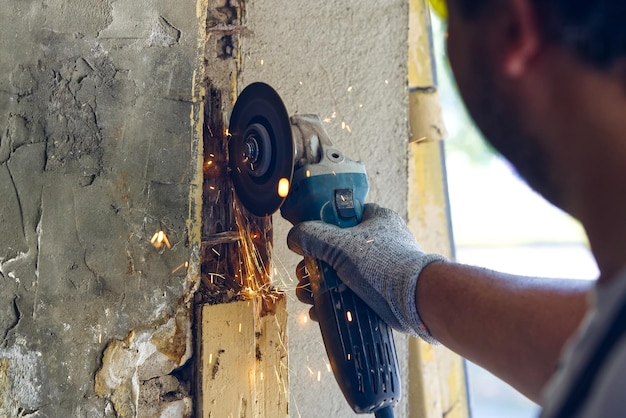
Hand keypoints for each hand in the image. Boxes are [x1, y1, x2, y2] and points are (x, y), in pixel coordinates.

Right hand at [287, 203, 445, 342]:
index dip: (321, 225)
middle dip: (313, 265)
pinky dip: (332, 302)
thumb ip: (314, 236)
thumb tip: (294, 237)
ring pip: (339, 274)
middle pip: (335, 249)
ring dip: (318, 286)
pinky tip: (318, 311)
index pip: (342, 214)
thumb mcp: (342, 245)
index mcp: (376, 219)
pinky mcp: (378, 292)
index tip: (306, 240)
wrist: (417, 301)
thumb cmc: (384, 265)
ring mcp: (379, 268)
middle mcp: (378, 241)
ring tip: (306, 296)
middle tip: (302, 275)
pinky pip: (348, 294)